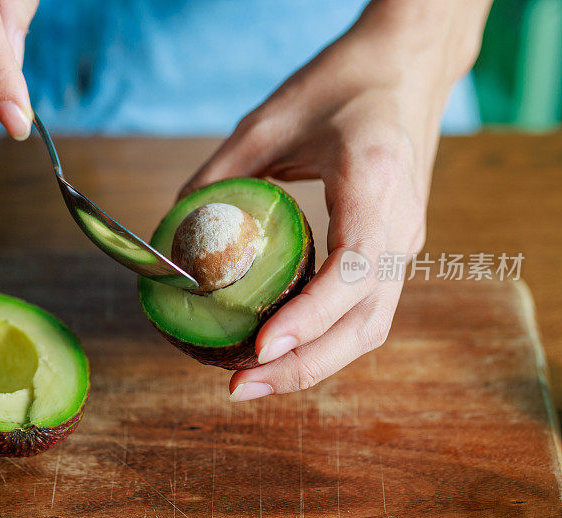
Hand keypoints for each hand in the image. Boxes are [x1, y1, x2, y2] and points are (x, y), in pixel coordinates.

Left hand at [181, 0, 491, 400]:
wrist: (406, 67)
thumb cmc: (341, 83)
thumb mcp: (269, 119)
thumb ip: (221, 173)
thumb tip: (174, 226)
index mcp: (377, 183)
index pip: (355, 272)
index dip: (309, 318)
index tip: (260, 346)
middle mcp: (402, 223)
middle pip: (366, 322)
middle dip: (305, 365)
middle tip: (239, 386)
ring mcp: (406, 241)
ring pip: (370, 326)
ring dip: (315, 362)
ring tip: (253, 380)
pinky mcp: (395, 248)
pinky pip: (365, 308)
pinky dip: (324, 337)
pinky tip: (280, 345)